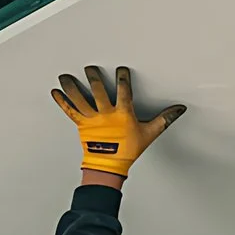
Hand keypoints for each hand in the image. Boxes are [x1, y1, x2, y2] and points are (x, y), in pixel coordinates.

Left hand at [52, 65, 184, 179]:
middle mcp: (106, 114)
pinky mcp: (81, 125)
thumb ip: (164, 119)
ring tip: (65, 76)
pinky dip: (61, 101)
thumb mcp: (149, 133)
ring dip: (72, 86)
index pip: (124, 91)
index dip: (123, 78)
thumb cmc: (127, 150)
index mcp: (122, 114)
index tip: (121, 69)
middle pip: (98, 91)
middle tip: (90, 68)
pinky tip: (55, 92)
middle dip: (94, 78)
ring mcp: (92, 119)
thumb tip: (178, 109)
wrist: (110, 166)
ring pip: (80, 99)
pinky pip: (69, 111)